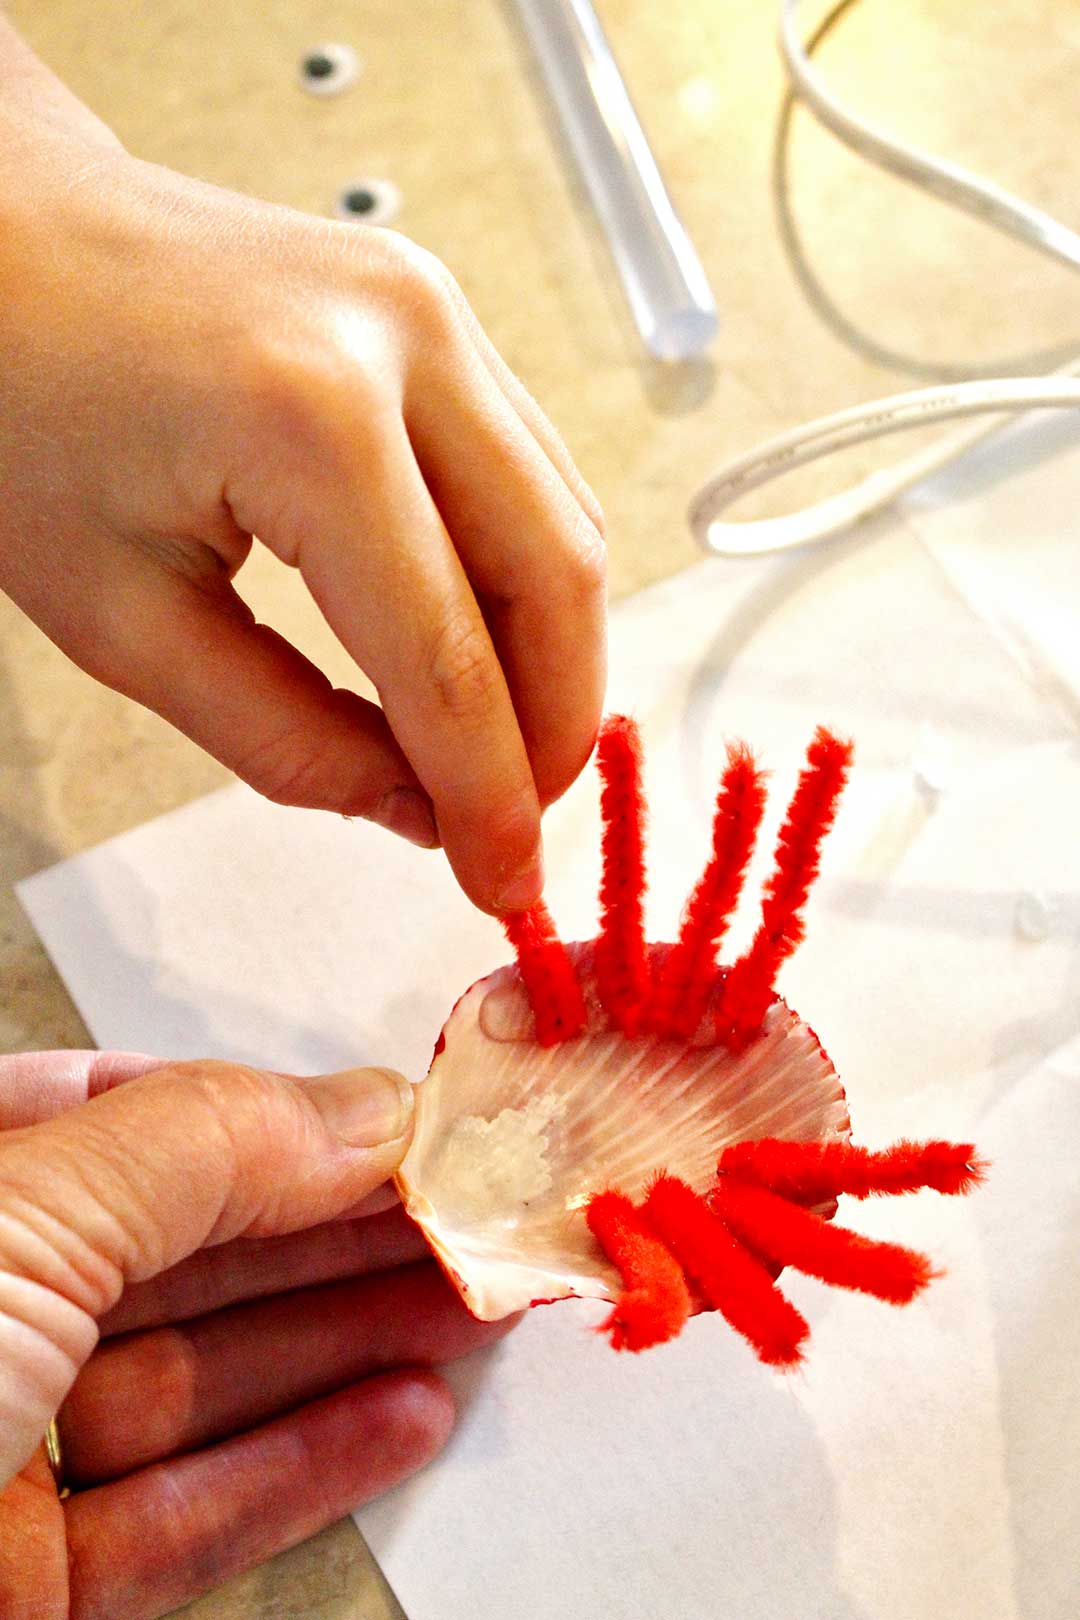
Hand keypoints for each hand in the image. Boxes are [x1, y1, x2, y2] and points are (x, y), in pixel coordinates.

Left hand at [0, 22, 606, 914]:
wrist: (3, 242)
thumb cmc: (17, 402)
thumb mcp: (122, 616)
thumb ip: (281, 736)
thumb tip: (411, 810)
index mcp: (308, 419)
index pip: (445, 656)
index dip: (488, 792)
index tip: (501, 879)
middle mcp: (404, 344)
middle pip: (556, 577)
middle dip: (554, 728)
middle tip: (515, 823)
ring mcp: (435, 313)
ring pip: (568, 522)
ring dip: (555, 658)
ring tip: (502, 751)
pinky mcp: (440, 316)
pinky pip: (532, 473)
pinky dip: (526, 581)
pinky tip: (486, 649)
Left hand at [0, 1050, 514, 1619]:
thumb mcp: (14, 1227)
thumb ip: (197, 1146)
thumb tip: (357, 1105)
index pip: (116, 1113)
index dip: (262, 1109)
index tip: (390, 1115)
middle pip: (178, 1249)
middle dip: (333, 1227)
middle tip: (468, 1211)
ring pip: (198, 1379)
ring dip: (345, 1342)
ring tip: (472, 1306)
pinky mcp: (24, 1589)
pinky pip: (184, 1516)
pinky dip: (303, 1465)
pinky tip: (405, 1414)